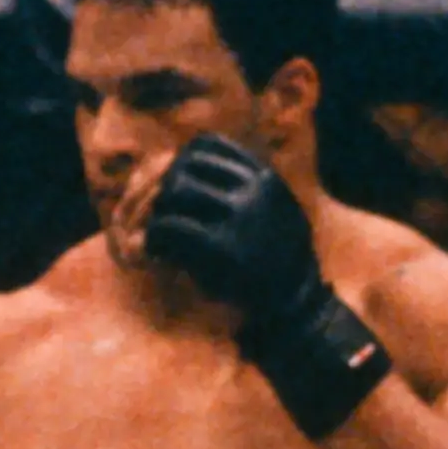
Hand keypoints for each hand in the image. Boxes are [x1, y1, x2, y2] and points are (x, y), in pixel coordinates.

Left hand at [143, 136, 392, 436]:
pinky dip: (154, 238)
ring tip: (157, 234)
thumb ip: (244, 187)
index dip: (180, 161)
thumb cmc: (277, 259)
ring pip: (173, 194)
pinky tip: (155, 252)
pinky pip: (169, 227)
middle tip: (160, 216)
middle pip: (184, 167)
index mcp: (264, 178)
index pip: (207, 145)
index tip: (174, 184)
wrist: (293, 303)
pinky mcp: (220, 246)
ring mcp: (238, 216)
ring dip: (157, 214)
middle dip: (165, 189)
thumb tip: (190, 167)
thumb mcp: (273, 209)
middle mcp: (253, 190)